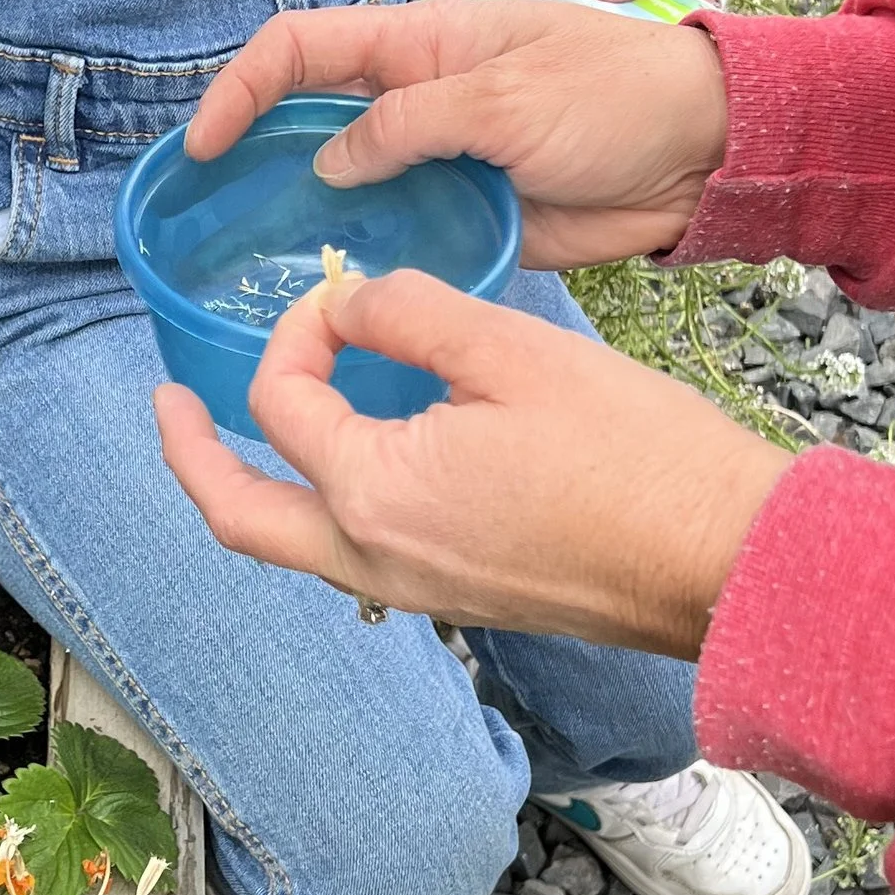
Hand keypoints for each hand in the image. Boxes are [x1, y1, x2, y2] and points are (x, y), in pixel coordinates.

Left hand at [154, 269, 792, 654]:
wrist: (727, 559)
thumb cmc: (635, 455)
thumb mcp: (511, 348)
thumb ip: (408, 311)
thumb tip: (349, 302)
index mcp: (374, 491)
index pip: (281, 400)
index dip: (298, 331)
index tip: (341, 294)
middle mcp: (375, 558)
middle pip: (240, 516)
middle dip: (192, 456)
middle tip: (167, 404)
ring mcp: (416, 592)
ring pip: (295, 544)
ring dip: (259, 484)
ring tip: (252, 428)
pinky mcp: (459, 599)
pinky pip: (356, 556)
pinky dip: (327, 503)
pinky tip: (360, 454)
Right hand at [186, 0, 730, 266]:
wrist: (702, 153)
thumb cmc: (615, 94)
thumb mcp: (505, 97)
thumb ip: (410, 125)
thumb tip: (328, 163)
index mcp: (419, 44)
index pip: (302, 49)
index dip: (242, 88)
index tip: (203, 146)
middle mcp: (416, 100)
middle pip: (310, 120)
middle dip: (254, 157)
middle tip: (211, 217)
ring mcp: (438, 162)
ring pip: (349, 189)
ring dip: (307, 221)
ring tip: (260, 269)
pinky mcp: (466, 217)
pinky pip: (400, 238)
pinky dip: (367, 262)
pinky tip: (338, 299)